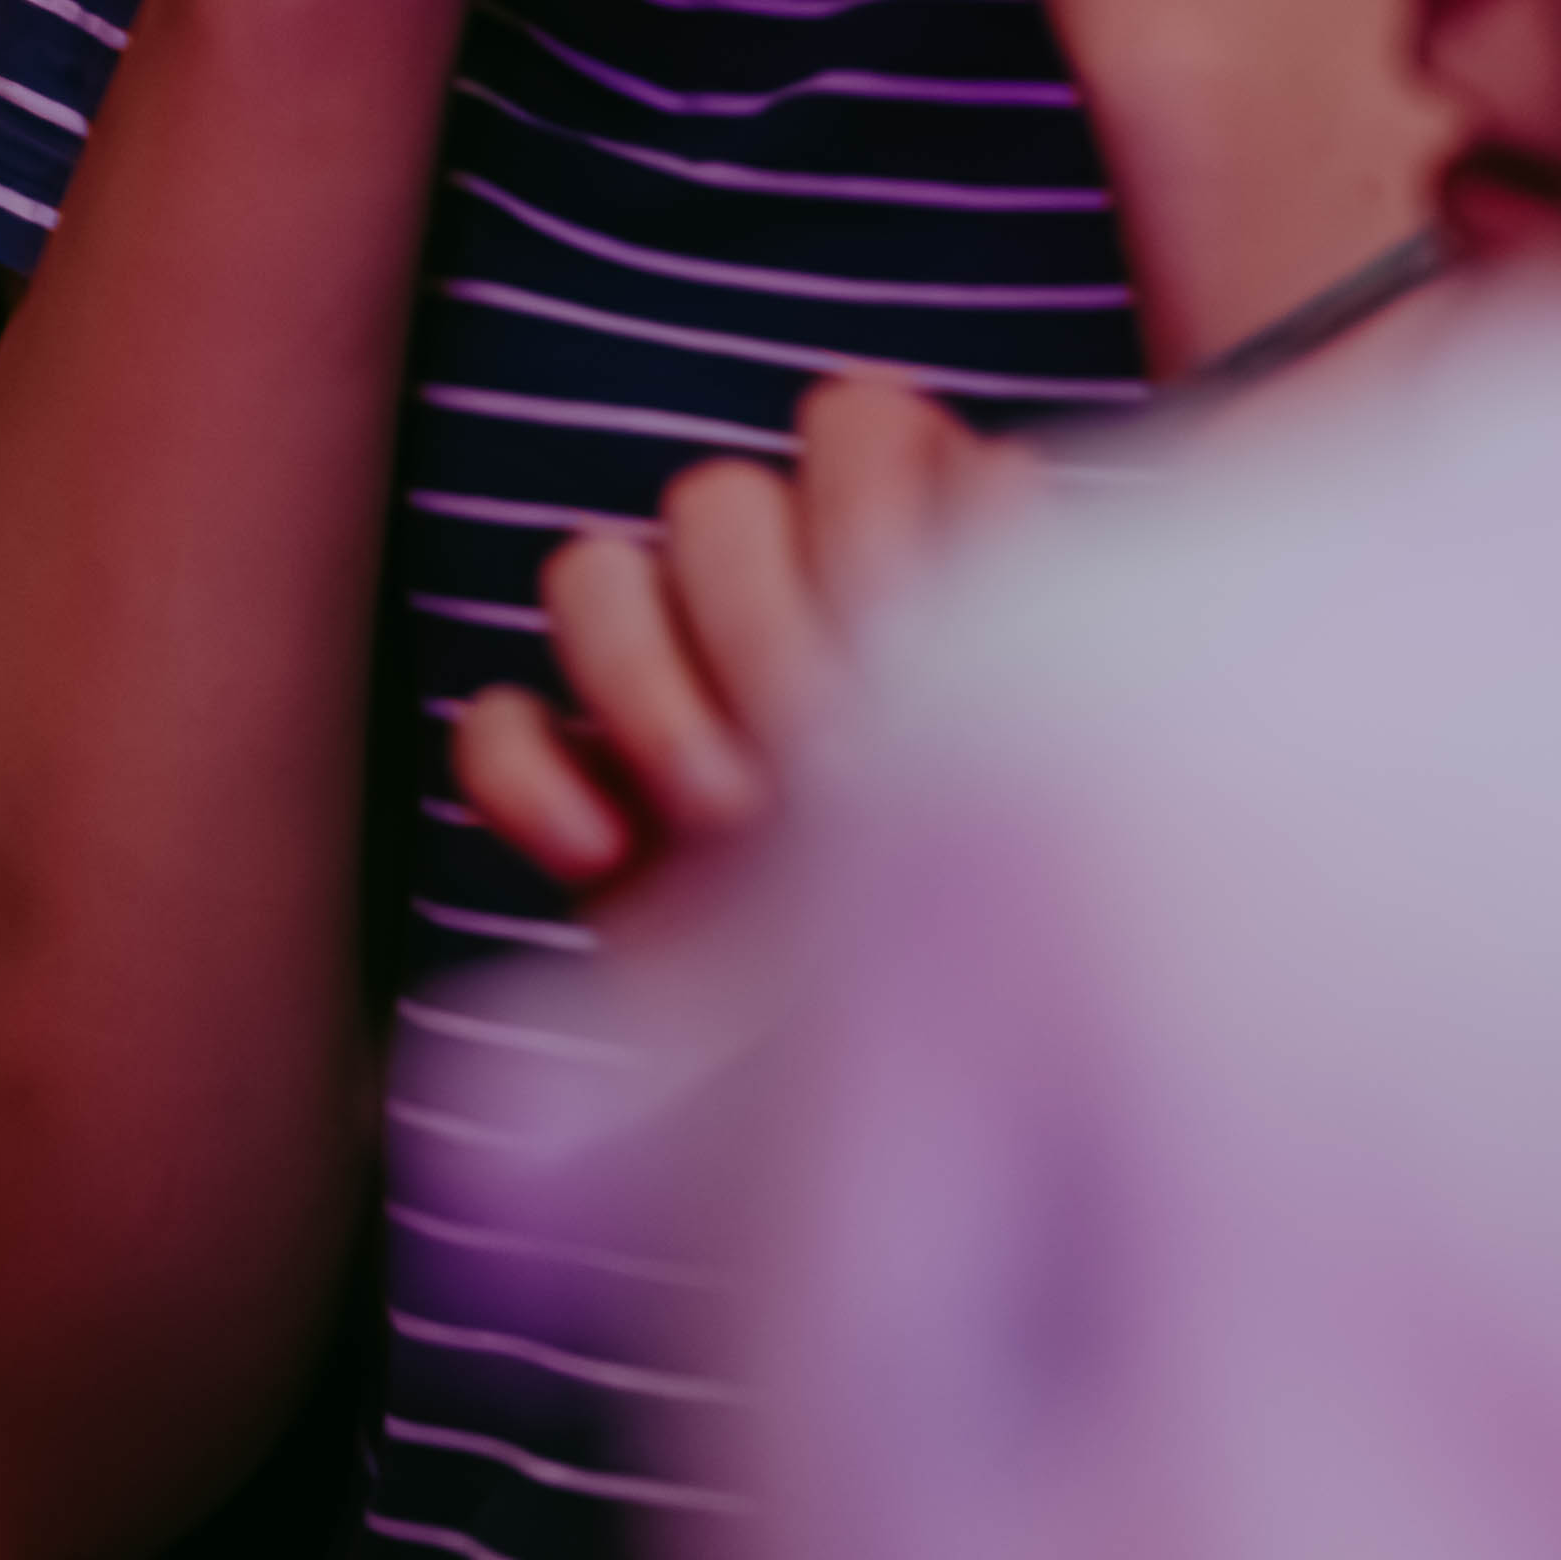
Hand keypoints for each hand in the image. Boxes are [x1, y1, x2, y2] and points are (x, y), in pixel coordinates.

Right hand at [451, 370, 1032, 908]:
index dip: (876, 519)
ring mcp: (671, 692)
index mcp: (923, 550)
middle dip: (766, 623)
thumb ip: (1037, 611)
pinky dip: (530, 777)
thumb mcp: (1067, 752)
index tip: (923, 663)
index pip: (857, 420)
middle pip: (715, 494)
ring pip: (589, 569)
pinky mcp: (582, 797)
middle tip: (833, 768)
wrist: (955, 1139)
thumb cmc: (1045, 928)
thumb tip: (1060, 480)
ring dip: (649, 681)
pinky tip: (602, 857)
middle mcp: (790, 601)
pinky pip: (493, 720)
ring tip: (727, 813)